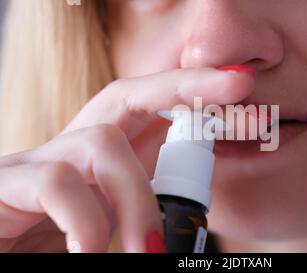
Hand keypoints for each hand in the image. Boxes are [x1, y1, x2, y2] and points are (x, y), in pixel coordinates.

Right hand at [0, 67, 254, 251]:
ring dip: (139, 199)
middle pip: (129, 94)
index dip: (199, 96)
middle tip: (244, 100)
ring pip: (103, 142)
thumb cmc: (57, 247)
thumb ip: (148, 214)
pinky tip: (92, 250)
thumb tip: (192, 228)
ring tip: (148, 249)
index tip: (248, 102)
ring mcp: (35, 163)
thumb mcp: (114, 230)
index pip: (151, 110)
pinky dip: (88, 222)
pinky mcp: (5, 185)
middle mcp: (71, 150)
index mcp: (104, 162)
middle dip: (189, 88)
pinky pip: (56, 183)